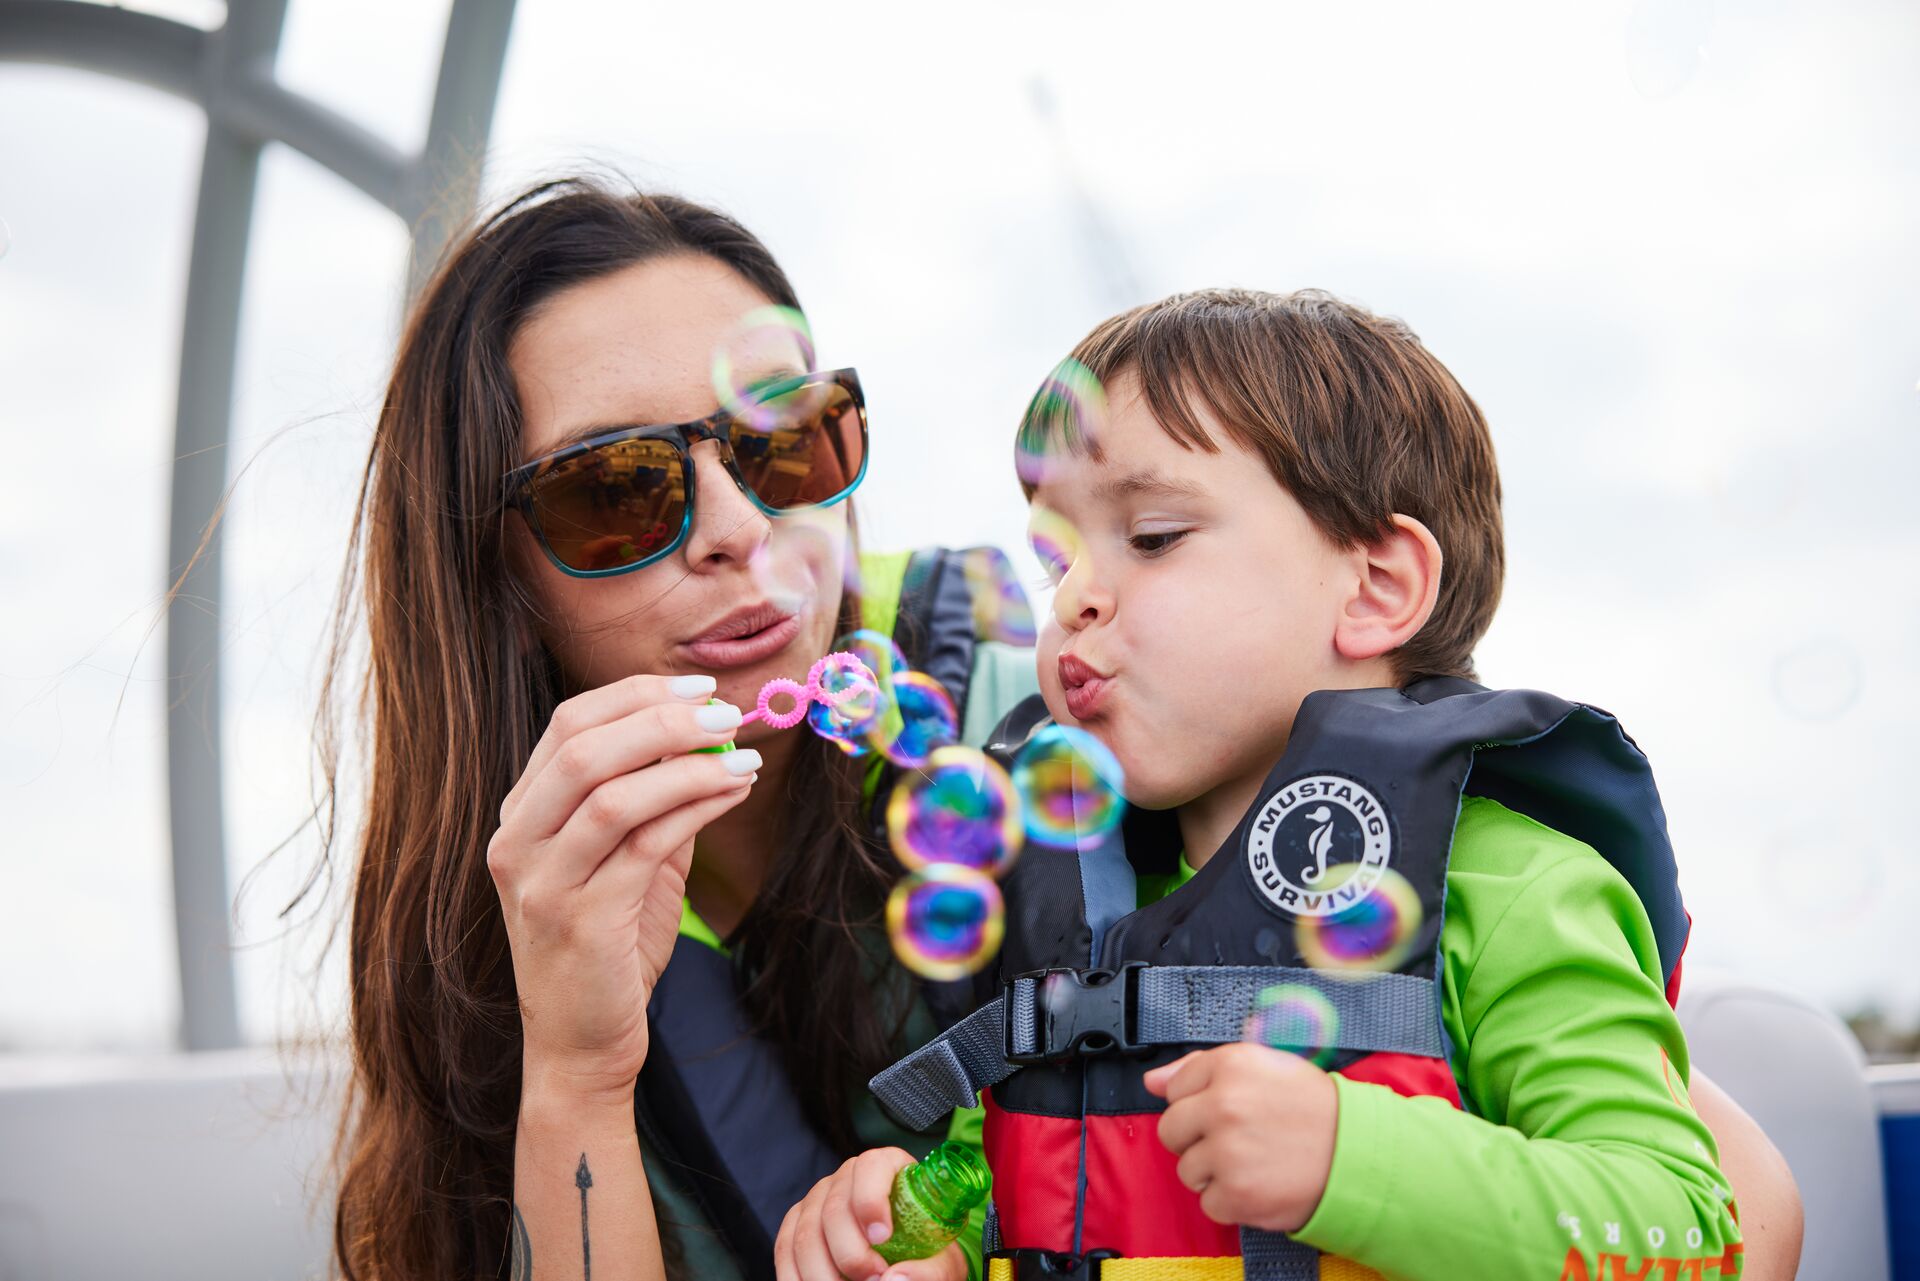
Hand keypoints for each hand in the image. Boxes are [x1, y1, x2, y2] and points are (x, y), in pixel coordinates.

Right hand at [488, 673, 758, 1105]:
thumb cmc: (608, 947)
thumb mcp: (628, 862)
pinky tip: (733, 794)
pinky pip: (644, 844)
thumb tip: (709, 741)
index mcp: (521, 815)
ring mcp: (541, 882)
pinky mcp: (579, 920)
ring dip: (686, 763)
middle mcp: (517, 841)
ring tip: (741, 755)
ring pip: (611, 793)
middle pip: (583, 747)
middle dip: (663, 718)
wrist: (581, 1044)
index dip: (636, 694)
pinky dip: (696, 807)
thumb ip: (653, 803)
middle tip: (726, 714)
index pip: (568, 724)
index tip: (699, 686)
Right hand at [775, 1148, 968, 1280]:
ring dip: (824, 1274)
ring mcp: (817, 1199)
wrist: (909, 1260)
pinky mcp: (796, 1224)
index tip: (882, 1239)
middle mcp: (846, 1176)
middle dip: (851, 1255)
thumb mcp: (944, 1262)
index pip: (872, 1166)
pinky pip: (784, 1250)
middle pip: (834, 1209)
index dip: (871, 1200)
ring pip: (805, 1234)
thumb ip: (931, 1271)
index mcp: (888, 1167)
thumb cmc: (928, 1254)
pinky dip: (796, 1277)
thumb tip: (896, 1279)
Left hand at [1142, 1042, 1338, 1232]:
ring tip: (1253, 1162)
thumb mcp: (1263, 1066)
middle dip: (1196, 1140)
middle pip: (1171, 1131)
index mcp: (1231, 1065)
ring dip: (1214, 1173)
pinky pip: (1208, 1203)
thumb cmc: (1312, 1108)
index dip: (1199, 1104)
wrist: (1359, 1153)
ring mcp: (1228, 1152)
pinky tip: (1259, 1184)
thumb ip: (1200, 1068)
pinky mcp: (1236, 1194)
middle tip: (1236, 1141)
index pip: (1174, 1088)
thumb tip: (1152, 1081)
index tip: (1227, 1112)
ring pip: (1187, 1170)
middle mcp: (1224, 1105)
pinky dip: (1231, 1202)